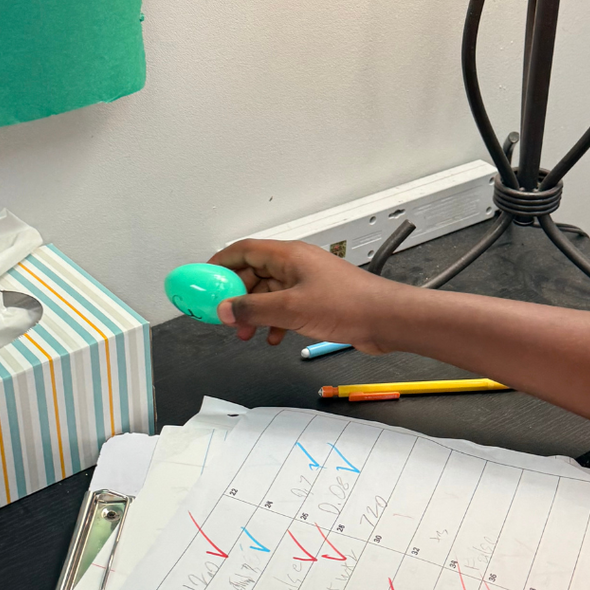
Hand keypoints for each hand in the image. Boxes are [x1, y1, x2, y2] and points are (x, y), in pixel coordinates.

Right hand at [208, 239, 408, 351]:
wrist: (386, 319)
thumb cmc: (346, 305)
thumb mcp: (291, 309)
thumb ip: (254, 309)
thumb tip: (224, 309)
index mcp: (288, 256)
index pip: (244, 250)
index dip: (220, 263)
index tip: (203, 281)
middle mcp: (296, 264)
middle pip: (254, 273)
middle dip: (236, 295)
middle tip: (223, 317)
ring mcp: (307, 282)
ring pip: (269, 293)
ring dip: (255, 312)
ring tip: (246, 335)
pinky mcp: (318, 299)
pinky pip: (286, 306)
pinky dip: (274, 321)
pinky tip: (273, 339)